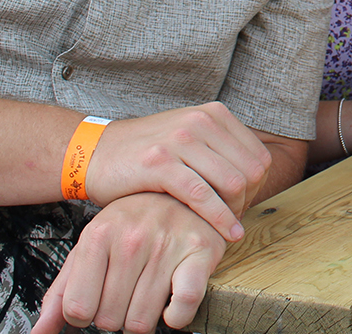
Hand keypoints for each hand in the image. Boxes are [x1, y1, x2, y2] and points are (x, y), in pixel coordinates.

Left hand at [31, 192, 224, 333]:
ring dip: (143, 318)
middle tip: (126, 295)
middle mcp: (132, 238)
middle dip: (116, 316)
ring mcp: (167, 244)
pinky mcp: (201, 252)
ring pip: (142, 321)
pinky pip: (183, 305)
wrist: (181, 192)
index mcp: (98, 234)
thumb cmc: (132, 224)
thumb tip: (38, 333)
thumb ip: (61, 292)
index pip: (77, 309)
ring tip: (147, 295)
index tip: (97, 301)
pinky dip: (176, 316)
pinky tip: (171, 304)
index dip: (86, 314)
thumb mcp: (90, 249)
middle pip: (109, 319)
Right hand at [83, 102, 271, 241]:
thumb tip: (257, 178)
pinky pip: (202, 196)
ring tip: (226, 230)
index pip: (259, 156)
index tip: (241, 206)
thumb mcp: (188, 139)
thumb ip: (220, 151)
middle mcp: (201, 121)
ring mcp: (180, 140)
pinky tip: (223, 236)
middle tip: (233, 221)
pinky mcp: (161, 163)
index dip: (257, 188)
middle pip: (250, 171)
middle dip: (247, 202)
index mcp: (214, 114)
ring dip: (234, 213)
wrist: (92, 153)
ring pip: (232, 183)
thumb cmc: (144, 156)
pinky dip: (218, 219)